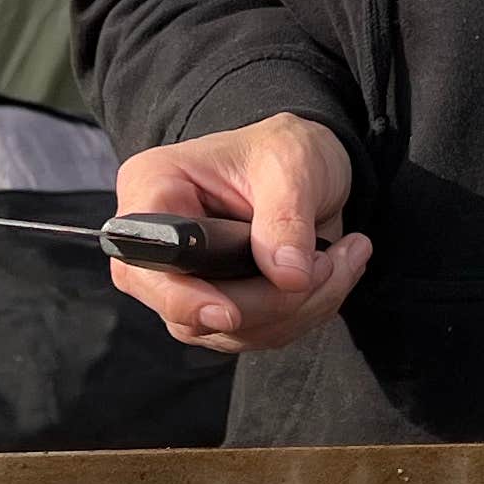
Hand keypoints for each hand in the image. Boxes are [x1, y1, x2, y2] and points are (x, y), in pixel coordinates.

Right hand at [110, 115, 369, 354]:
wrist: (310, 167)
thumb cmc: (285, 150)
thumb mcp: (291, 165)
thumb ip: (286, 218)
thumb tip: (287, 277)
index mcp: (153, 191)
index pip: (143, 263)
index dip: (182, 298)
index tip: (230, 313)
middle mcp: (161, 244)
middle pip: (191, 312)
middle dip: (270, 301)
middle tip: (327, 262)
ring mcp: (188, 282)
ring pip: (231, 331)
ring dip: (299, 308)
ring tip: (339, 258)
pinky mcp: (220, 305)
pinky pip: (259, 333)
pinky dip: (305, 312)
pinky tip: (332, 272)